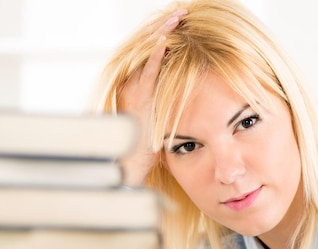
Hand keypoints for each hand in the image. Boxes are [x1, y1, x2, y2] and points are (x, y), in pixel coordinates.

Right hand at [118, 9, 187, 186]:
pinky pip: (146, 74)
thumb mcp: (160, 114)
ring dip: (162, 33)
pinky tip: (165, 41)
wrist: (131, 164)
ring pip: (147, 54)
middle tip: (182, 11)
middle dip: (165, 26)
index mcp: (137, 82)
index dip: (164, 32)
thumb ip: (168, 98)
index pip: (150, 49)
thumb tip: (186, 89)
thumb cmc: (147, 144)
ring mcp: (133, 90)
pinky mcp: (137, 100)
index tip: (180, 20)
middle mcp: (132, 81)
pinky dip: (154, 56)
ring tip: (177, 18)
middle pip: (148, 44)